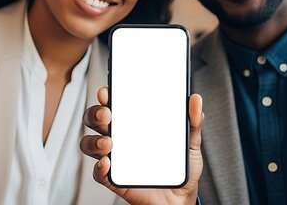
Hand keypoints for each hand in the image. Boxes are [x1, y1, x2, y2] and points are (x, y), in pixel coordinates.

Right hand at [80, 87, 203, 204]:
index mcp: (134, 123)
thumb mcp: (190, 141)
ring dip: (94, 141)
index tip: (107, 92)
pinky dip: (99, 168)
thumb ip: (193, 121)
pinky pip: (99, 173)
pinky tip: (107, 164)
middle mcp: (120, 138)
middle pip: (95, 120)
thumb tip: (196, 99)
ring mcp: (115, 158)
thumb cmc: (179, 166)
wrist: (180, 198)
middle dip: (95, 113)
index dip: (105, 95)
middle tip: (107, 114)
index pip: (114, 103)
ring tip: (108, 143)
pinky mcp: (115, 179)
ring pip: (90, 144)